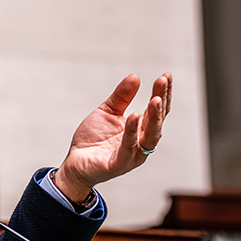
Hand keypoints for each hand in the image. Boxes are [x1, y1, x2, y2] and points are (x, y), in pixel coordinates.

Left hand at [52, 73, 172, 202]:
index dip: (162, 93)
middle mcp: (141, 143)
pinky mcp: (118, 164)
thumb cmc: (93, 140)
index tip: (166, 75)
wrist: (75, 162)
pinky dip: (132, 133)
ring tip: (155, 100)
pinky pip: (128, 149)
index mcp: (140, 130)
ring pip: (149, 137)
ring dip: (154, 118)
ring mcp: (132, 155)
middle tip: (162, 81)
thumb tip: (135, 77)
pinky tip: (134, 118)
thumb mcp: (106, 112)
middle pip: (157, 121)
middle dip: (161, 101)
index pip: (156, 110)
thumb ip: (121, 97)